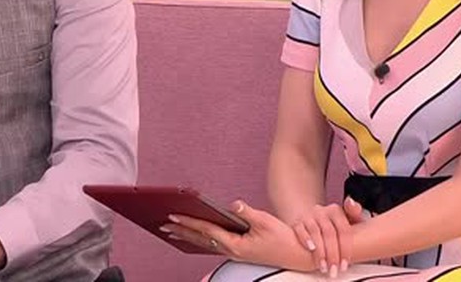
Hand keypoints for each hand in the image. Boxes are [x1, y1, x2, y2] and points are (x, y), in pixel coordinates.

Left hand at [161, 200, 315, 271]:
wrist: (297, 255)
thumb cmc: (283, 239)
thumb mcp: (265, 221)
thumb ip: (246, 212)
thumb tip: (232, 204)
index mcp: (236, 244)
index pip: (206, 230)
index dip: (189, 222)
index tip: (173, 216)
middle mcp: (231, 250)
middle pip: (200, 239)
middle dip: (181, 231)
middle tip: (163, 225)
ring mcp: (234, 252)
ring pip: (205, 243)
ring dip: (188, 236)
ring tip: (172, 230)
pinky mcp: (238, 251)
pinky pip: (213, 244)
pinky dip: (201, 238)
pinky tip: (195, 236)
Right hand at [290, 197, 364, 277]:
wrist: (313, 220)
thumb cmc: (335, 225)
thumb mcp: (348, 219)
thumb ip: (355, 213)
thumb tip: (351, 203)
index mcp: (336, 210)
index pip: (343, 230)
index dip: (345, 248)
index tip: (345, 264)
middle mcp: (321, 211)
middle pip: (329, 233)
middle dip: (332, 254)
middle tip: (334, 270)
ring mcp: (308, 216)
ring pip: (315, 233)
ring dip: (320, 252)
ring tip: (323, 266)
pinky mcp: (297, 222)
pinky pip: (300, 230)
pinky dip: (305, 239)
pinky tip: (311, 250)